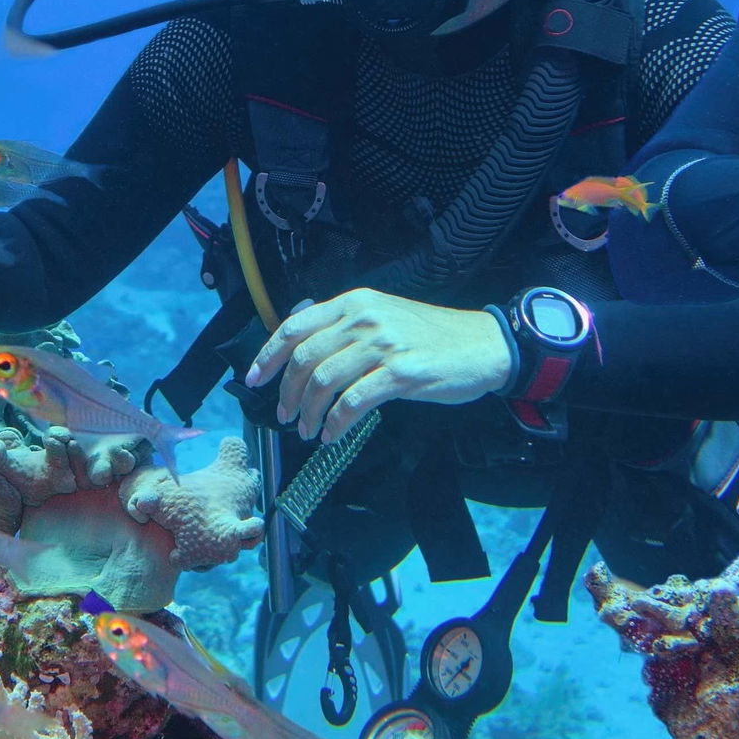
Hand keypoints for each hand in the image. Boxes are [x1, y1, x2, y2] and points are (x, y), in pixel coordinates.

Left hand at [243, 288, 515, 444]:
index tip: (254, 380)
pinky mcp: (401, 374)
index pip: (294, 326)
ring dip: (309, 411)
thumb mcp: (383, 316)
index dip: (267, 355)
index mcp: (354, 303)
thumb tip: (301, 339)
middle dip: (286, 391)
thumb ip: (345, 325)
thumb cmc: (431, 336)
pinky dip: (336, 422)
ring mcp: (382, 345)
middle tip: (286, 415)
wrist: (483, 345)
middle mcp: (363, 319)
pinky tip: (333, 435)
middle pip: (304, 357)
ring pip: (323, 381)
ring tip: (308, 430)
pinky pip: (353, 402)